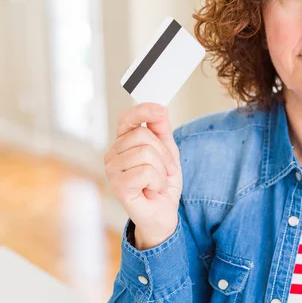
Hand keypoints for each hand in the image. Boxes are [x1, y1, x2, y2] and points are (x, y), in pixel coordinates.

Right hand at [104, 102, 181, 249]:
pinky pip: (145, 171)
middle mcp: (113, 155)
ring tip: (157, 182)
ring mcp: (112, 171)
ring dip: (161, 170)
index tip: (161, 111)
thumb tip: (160, 109)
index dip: (143, 111)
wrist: (163, 213)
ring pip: (145, 153)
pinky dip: (157, 181)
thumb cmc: (162, 183)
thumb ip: (162, 131)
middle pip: (142, 136)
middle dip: (163, 153)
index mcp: (123, 144)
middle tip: (165, 170)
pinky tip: (152, 190)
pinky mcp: (118, 187)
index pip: (127, 119)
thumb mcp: (168, 152)